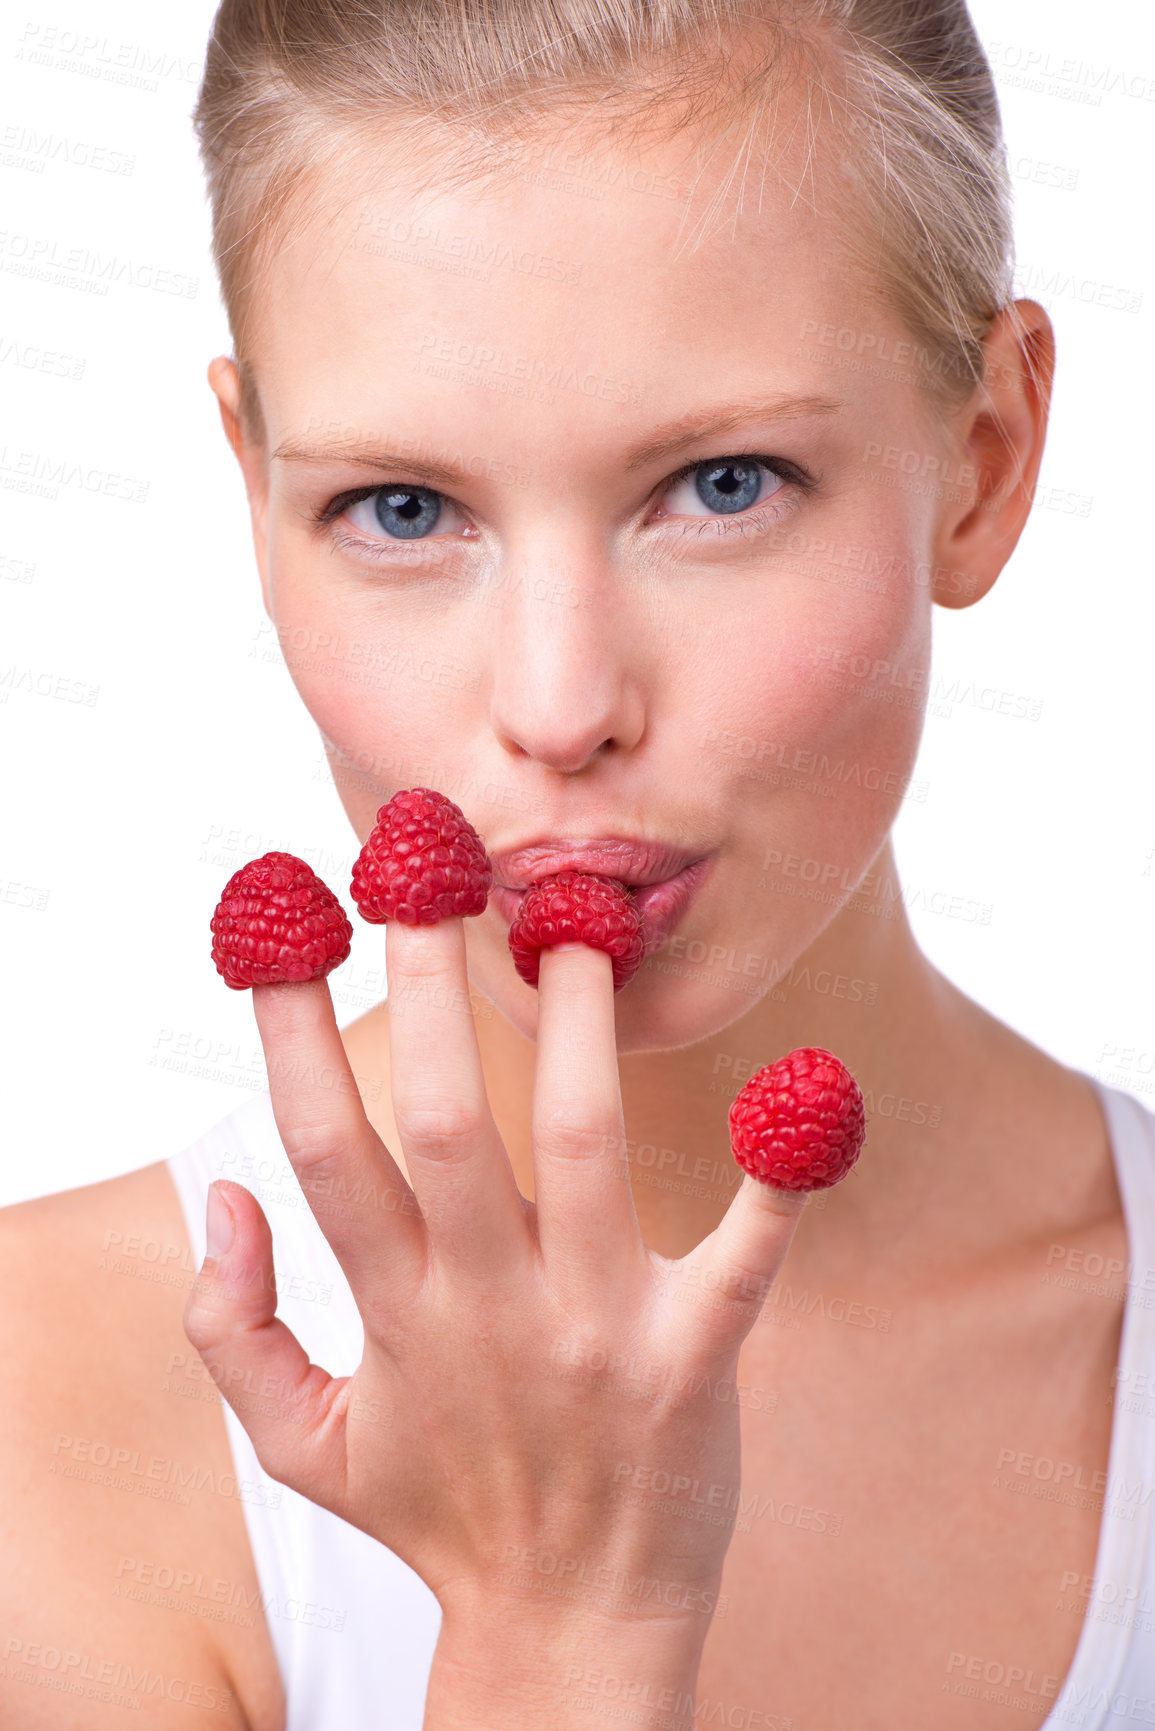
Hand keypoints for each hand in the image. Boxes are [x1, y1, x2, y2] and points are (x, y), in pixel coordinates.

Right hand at [183, 922, 807, 1724]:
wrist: (567, 1632)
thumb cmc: (439, 1514)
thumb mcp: (301, 1444)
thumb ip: (233, 1325)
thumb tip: (218, 1191)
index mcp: (394, 1313)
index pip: (323, 1148)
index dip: (289, 1030)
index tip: (282, 924)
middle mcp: (488, 1308)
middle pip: (445, 1124)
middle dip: (424, 987)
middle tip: (424, 864)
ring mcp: (597, 1332)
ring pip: (585, 1153)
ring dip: (578, 1032)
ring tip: (576, 922)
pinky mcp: (696, 1362)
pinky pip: (746, 1260)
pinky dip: (781, 1179)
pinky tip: (809, 1089)